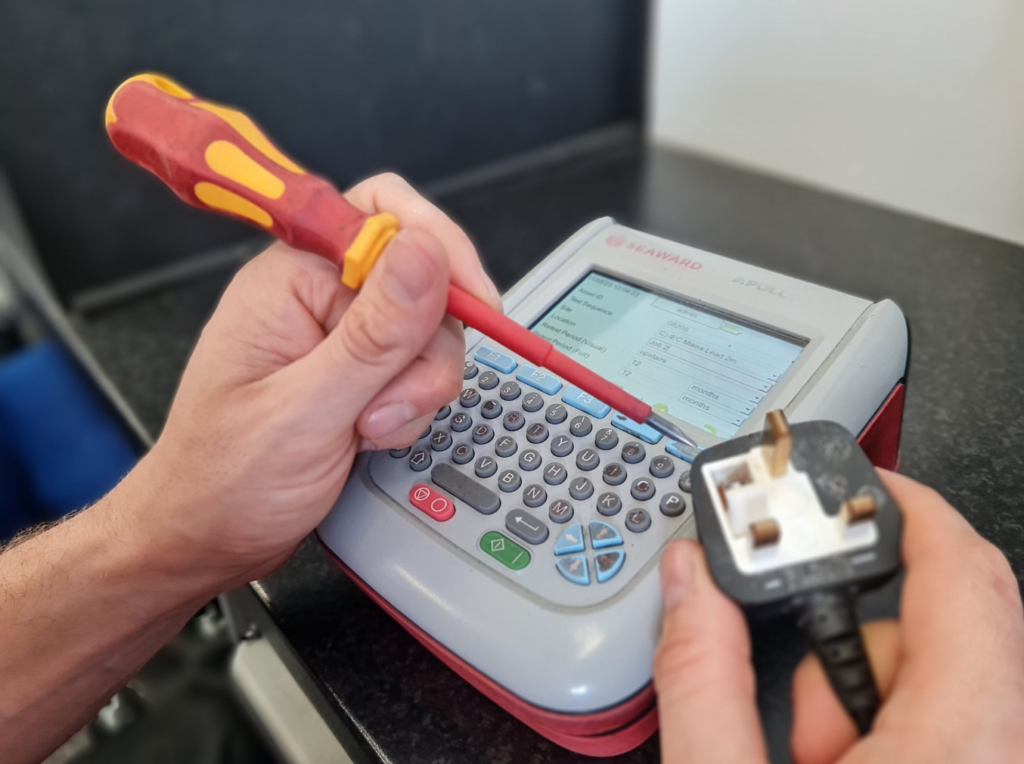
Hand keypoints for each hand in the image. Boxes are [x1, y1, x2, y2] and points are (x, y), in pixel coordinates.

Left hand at [124, 173, 500, 587]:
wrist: (208, 539)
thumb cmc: (223, 480)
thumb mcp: (304, 410)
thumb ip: (373, 335)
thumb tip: (427, 254)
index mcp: (289, 278)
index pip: (383, 215)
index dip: (437, 247)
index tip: (470, 298)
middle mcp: (318, 296)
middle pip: (421, 280)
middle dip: (424, 350)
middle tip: (388, 404)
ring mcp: (342, 337)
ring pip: (429, 332)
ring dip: (418, 387)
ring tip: (369, 429)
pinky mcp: (360, 372)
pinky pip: (418, 368)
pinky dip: (413, 405)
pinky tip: (373, 435)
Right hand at [653, 470, 1023, 762]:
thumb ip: (702, 677)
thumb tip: (690, 580)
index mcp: (960, 747)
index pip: (963, 574)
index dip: (909, 505)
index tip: (855, 482)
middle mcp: (1003, 751)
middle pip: (941, 627)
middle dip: (848, 642)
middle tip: (799, 708)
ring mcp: (995, 760)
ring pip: (943, 672)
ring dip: (862, 693)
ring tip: (814, 761)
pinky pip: (951, 714)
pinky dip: (890, 725)